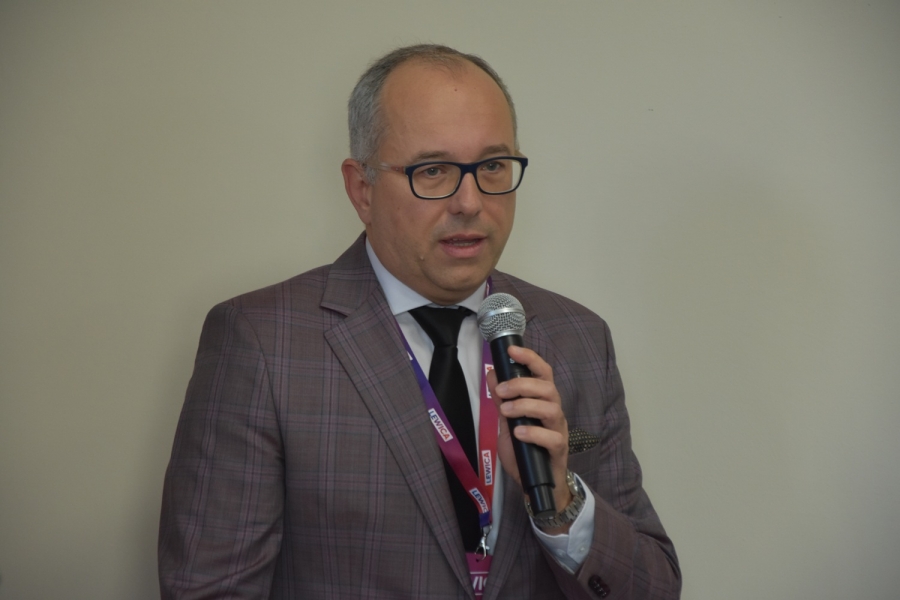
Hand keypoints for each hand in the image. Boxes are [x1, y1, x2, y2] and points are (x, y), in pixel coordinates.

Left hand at [486, 345, 572, 532]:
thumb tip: (492, 373)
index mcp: (543, 400)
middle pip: (547, 387)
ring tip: (507, 412)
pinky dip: (534, 432)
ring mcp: (559, 430)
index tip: (512, 351)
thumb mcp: (507, 422)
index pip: (542, 373)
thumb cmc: (525, 449)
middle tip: (502, 391)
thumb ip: (502, 400)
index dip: (530, 359)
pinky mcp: (559, 449)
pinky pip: (551, 437)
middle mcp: (554, 411)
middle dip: (522, 384)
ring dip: (526, 406)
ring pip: (552, 408)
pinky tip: (519, 433)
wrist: (538, 483)